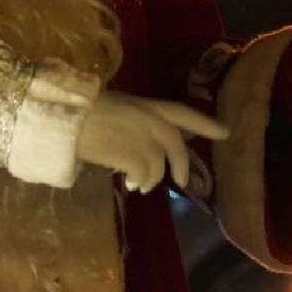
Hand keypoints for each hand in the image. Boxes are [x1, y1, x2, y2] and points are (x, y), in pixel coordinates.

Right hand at [75, 90, 229, 192]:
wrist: (65, 118)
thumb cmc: (82, 109)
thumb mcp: (117, 107)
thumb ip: (137, 120)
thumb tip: (149, 141)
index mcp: (146, 105)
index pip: (182, 112)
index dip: (205, 123)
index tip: (226, 133)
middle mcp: (150, 121)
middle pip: (176, 146)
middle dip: (181, 165)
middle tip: (182, 181)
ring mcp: (142, 139)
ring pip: (159, 166)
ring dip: (152, 179)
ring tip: (140, 185)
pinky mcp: (131, 157)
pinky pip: (144, 175)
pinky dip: (140, 183)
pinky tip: (131, 185)